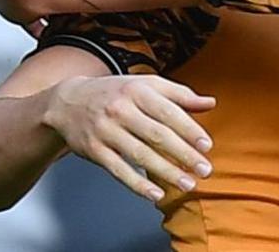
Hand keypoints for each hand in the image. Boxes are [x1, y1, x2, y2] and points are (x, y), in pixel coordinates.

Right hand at [42, 76, 215, 202]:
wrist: (68, 102)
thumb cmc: (116, 93)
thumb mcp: (146, 85)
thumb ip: (179, 94)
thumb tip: (210, 103)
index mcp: (138, 91)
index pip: (169, 112)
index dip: (190, 130)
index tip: (207, 146)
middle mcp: (121, 110)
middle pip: (157, 135)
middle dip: (183, 154)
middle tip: (205, 169)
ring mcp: (106, 131)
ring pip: (140, 155)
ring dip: (166, 172)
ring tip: (188, 183)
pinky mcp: (94, 150)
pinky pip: (118, 170)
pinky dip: (137, 184)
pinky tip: (156, 194)